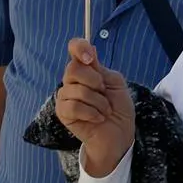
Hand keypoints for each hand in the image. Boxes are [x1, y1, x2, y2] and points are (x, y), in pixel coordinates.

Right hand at [57, 38, 134, 175]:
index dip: (79, 47)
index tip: (90, 58)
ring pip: (76, 90)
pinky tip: (98, 118)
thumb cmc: (119, 109)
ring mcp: (66, 96)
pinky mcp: (63, 113)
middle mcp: (73, 81)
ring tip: (105, 111)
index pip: (75, 48)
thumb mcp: (116, 84)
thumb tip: (89, 50)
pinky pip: (73, 106)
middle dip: (94, 81)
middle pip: (72, 69)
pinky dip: (90, 112)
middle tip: (104, 93)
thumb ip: (101, 69)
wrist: (119, 135)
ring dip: (97, 102)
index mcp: (87, 70)